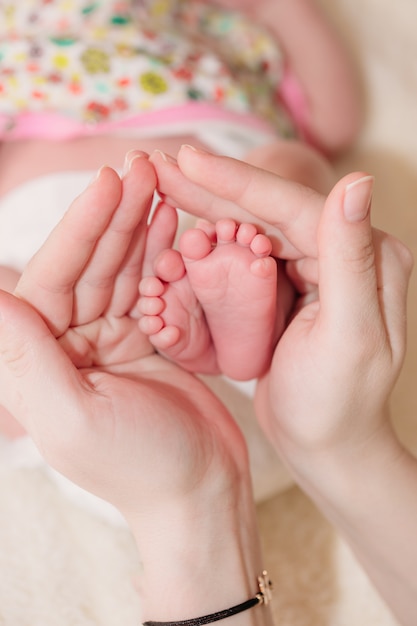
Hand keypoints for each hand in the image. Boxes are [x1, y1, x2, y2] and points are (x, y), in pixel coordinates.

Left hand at [0, 154, 246, 521]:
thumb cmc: (141, 465)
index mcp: (38, 362)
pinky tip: (171, 221)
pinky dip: (159, 254)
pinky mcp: (144, 339)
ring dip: (138, 225)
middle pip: (88, 265)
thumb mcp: (74, 417)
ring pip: (120, 269)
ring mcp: (107, 340)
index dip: (81, 228)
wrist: (202, 490)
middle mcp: (67, 345)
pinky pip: (149, 287)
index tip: (109, 182)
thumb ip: (24, 358)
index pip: (53, 279)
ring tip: (160, 180)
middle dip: (114, 215)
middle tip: (142, 166)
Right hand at [151, 146, 411, 465]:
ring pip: (255, 226)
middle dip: (213, 188)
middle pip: (270, 210)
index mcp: (368, 257)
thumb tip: (357, 180)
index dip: (239, 182)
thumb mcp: (348, 337)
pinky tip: (183, 225)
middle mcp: (346, 252)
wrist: (329, 446)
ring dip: (209, 206)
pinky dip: (215, 239)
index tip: (187, 161)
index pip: (295, 207)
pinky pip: (247, 253)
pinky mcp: (293, 286)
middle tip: (161, 165)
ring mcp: (318, 267)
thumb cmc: (337, 405)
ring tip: (163, 184)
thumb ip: (351, 258)